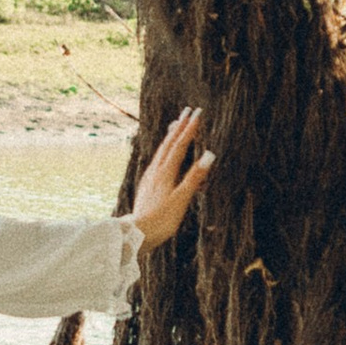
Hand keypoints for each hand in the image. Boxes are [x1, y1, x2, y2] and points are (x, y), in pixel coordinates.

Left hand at [131, 106, 214, 248]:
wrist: (136, 234)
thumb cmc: (161, 220)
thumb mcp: (181, 200)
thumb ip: (194, 177)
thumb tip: (209, 155)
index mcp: (166, 173)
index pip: (180, 145)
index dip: (190, 129)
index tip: (198, 113)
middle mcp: (156, 171)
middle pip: (169, 143)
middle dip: (180, 126)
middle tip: (188, 110)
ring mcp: (149, 177)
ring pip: (161, 150)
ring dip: (170, 136)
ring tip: (175, 125)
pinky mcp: (147, 185)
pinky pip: (157, 161)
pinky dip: (164, 150)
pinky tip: (163, 155)